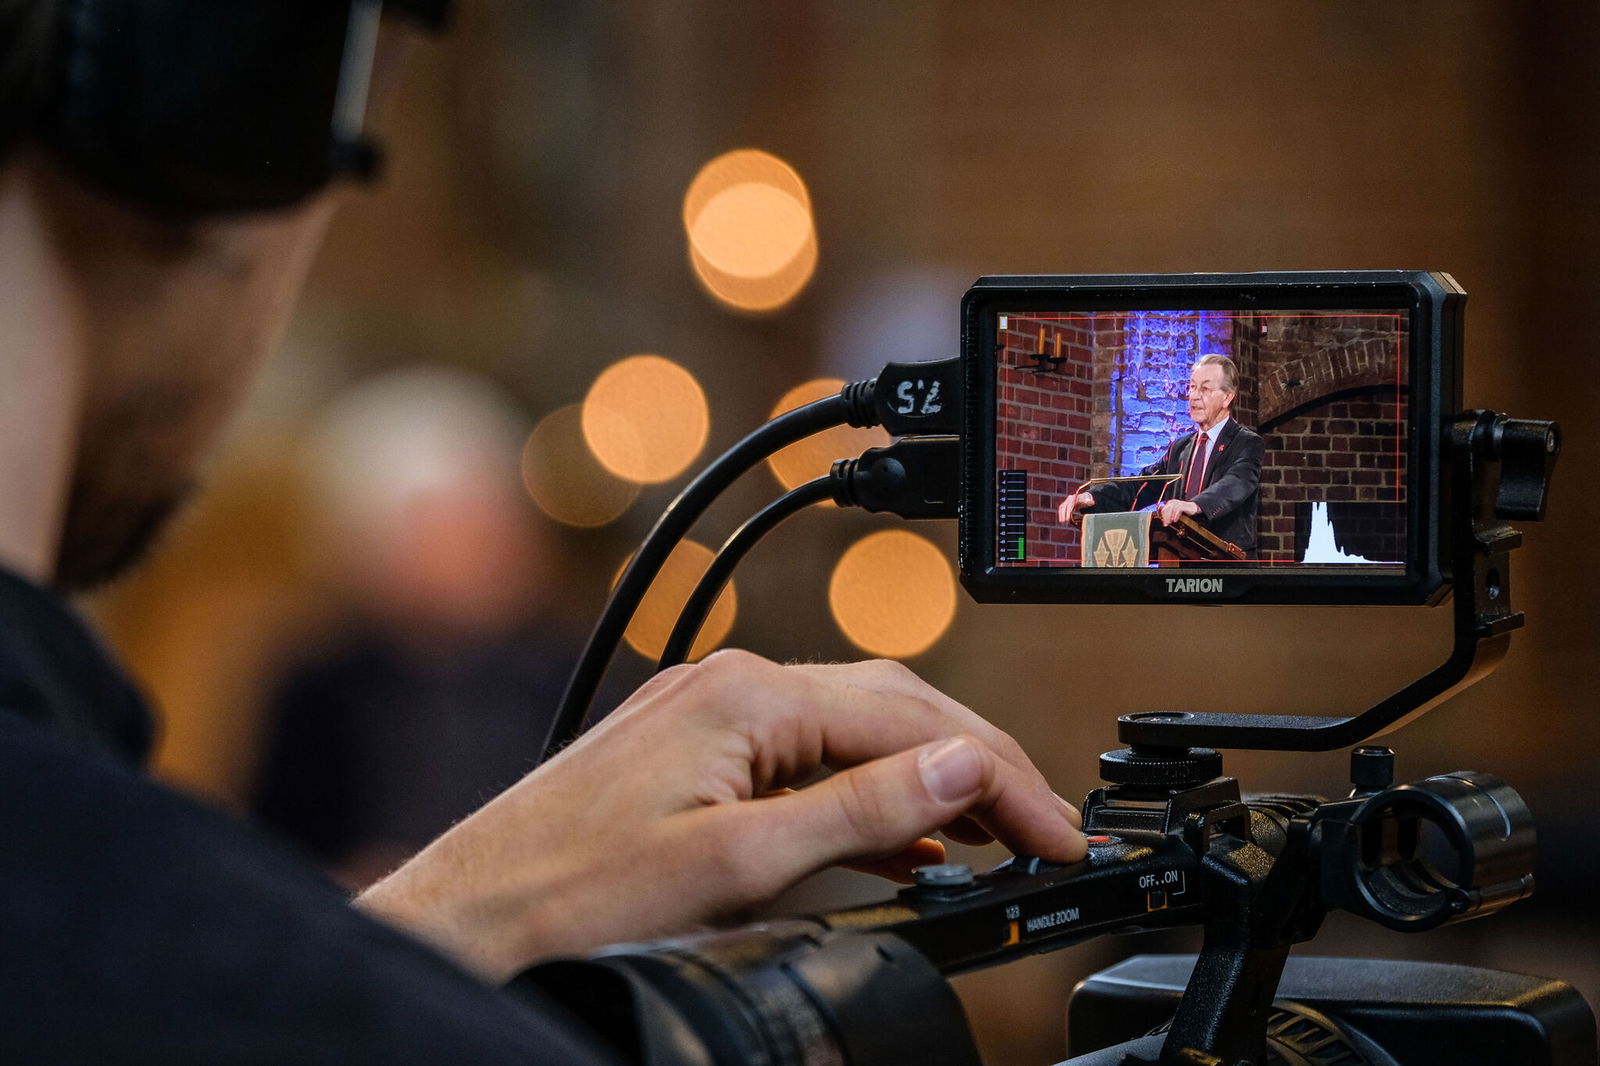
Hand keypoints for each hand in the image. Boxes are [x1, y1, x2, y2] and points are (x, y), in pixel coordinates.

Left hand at [356, 651, 1085, 981]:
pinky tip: (907, 836)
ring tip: (999, 835)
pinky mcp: (696, 756)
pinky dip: (868, 796)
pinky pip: (808, 761)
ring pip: (854, 732)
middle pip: (892, 709)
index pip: (913, 723)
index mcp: (749, 698)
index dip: (1000, 776)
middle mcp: (732, 689)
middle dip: (978, 765)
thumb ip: (861, 809)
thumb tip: (961, 770)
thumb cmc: (574, 896)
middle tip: (1046, 830)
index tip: (1057, 831)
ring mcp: (710, 718)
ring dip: (930, 780)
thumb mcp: (739, 864)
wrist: (467, 918)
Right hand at [1057, 491, 1094, 523]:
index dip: (1068, 513)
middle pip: (1064, 507)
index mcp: (1074, 498)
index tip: (1068, 520)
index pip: (1069, 506)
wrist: (1084, 497)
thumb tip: (1092, 502)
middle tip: (1064, 522)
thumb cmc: (1087, 500)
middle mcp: (1069, 499)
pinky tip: (1062, 520)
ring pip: (1061, 508)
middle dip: (1063, 515)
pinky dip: (1061, 514)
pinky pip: (1061, 509)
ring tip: (1062, 522)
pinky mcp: (1065, 504)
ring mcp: (1067, 501)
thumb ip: (1089, 502)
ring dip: (1061, 515)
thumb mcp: (1089, 500)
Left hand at [1158, 499, 1200, 526]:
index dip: (1162, 517)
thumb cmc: (1183, 511)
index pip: (1163, 509)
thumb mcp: (1175, 513)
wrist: (1193, 508)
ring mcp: (1178, 503)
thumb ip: (1169, 516)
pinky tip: (1175, 520)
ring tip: (1169, 522)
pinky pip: (1177, 510)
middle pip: (1166, 509)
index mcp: (1170, 503)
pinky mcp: (1182, 505)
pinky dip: (1175, 516)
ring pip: (1171, 510)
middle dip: (1165, 518)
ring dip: (1169, 517)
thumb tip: (1164, 522)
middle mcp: (1173, 502)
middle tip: (1166, 524)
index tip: (1163, 523)